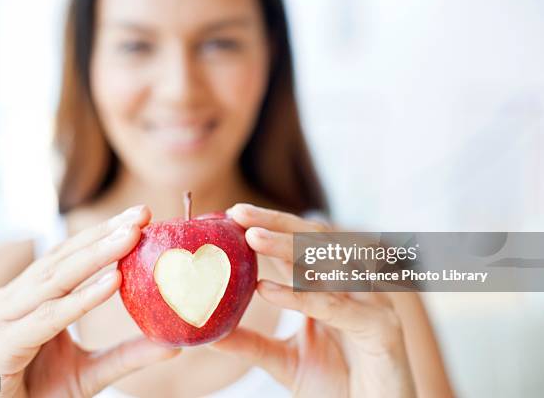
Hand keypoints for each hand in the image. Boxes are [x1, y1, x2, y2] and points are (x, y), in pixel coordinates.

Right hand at [0, 206, 179, 396]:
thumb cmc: (40, 394)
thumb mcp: (92, 371)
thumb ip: (127, 355)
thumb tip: (173, 344)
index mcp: (28, 298)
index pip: (69, 256)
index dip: (104, 234)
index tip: (142, 216)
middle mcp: (11, 301)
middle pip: (64, 259)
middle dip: (105, 234)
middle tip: (142, 215)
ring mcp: (1, 320)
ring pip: (56, 280)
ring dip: (97, 256)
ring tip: (132, 237)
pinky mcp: (0, 346)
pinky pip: (48, 318)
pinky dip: (81, 299)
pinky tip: (112, 281)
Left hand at [213, 204, 415, 397]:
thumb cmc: (337, 387)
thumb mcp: (284, 361)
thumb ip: (252, 343)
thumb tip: (211, 332)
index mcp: (336, 288)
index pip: (302, 245)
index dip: (272, 226)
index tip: (234, 214)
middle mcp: (356, 288)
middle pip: (317, 242)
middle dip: (277, 224)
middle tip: (239, 212)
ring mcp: (372, 305)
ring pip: (328, 266)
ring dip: (288, 248)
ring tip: (252, 237)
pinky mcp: (381, 330)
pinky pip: (335, 307)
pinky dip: (300, 296)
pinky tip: (266, 288)